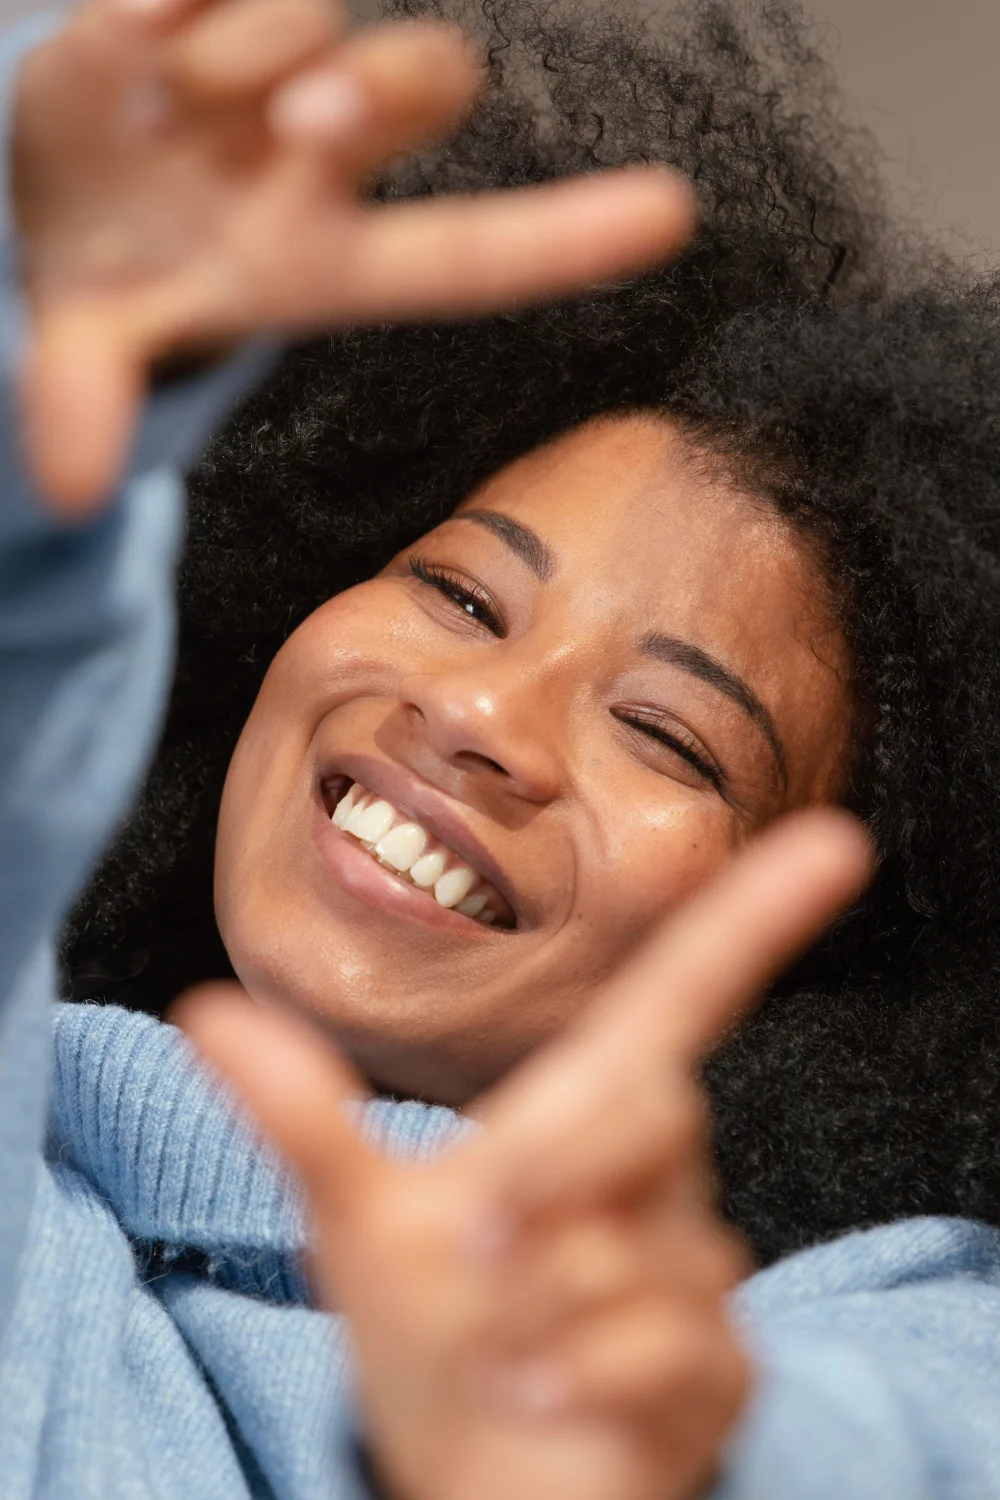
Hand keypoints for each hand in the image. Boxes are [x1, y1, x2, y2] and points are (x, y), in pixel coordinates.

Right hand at [10, 0, 693, 510]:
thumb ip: (86, 395)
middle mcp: (318, 150)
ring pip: (320, 14)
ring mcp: (264, 64)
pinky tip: (145, 17)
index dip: (566, 237)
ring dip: (260, 44)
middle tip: (305, 120)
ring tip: (167, 95)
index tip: (674, 214)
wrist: (46, 188)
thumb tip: (59, 485)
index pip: (465, 252)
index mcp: (323, 256)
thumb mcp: (100, 342)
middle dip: (377, 96)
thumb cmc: (116, 278)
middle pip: (421, 87)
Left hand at [177, 809, 871, 1499]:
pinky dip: (580, 1375)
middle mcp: (652, 1178)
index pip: (685, 997)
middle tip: (478, 1247)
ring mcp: (692, 1271)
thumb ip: (305, 1119)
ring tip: (496, 1350)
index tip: (837, 842)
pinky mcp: (718, 1366)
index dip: (758, 918)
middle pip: (650, 1109)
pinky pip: (668, 1343)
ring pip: (637, 1248)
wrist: (470, 1473)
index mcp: (585, 1115)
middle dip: (552, 1175)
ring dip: (536, 1307)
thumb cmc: (433, 1334)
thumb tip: (205, 1007)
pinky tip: (540, 1393)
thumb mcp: (363, 1223)